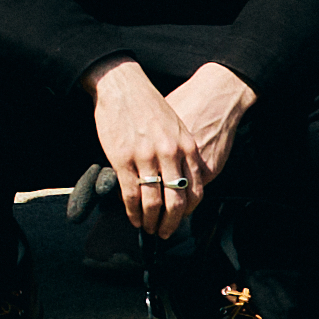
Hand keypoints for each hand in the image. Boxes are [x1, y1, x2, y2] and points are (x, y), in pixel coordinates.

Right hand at [92, 57, 254, 243]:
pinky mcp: (123, 159)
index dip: (188, 211)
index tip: (180, 220)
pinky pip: (131, 193)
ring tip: (147, 228)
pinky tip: (132, 217)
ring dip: (151, 221)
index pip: (195, 190)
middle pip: (176, 201)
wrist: (124, 85)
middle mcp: (170, 154)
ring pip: (153, 201)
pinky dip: (132, 211)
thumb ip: (182, 152)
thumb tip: (182, 179)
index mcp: (186, 146)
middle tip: (164, 232)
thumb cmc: (149, 105)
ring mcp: (146, 157)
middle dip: (171, 223)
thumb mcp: (177, 126)